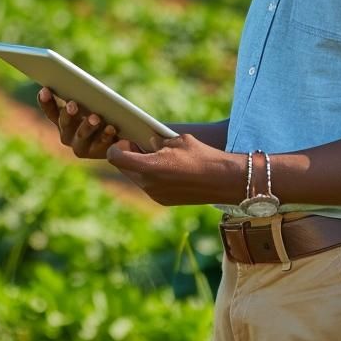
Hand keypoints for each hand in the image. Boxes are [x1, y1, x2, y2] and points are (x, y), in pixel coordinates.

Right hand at [36, 87, 119, 158]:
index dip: (46, 102)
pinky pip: (101, 144)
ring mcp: (81, 146)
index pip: (51, 111)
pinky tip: (111, 128)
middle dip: (68, 114)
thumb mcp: (89, 103)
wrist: (116, 137)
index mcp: (62, 120)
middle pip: (64, 123)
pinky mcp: (98, 152)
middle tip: (72, 105)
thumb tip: (77, 86)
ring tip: (95, 118)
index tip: (45, 89)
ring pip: (81, 135)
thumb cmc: (100, 113)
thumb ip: (82, 96)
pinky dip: (105, 136)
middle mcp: (67, 135)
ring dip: (87, 126)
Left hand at [105, 134, 244, 206]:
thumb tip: (149, 143)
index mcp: (148, 167)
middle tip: (139, 145)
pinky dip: (151, 176)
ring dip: (139, 166)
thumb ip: (158, 142)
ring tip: (155, 156)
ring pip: (135, 177)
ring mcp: (155, 194)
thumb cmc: (201, 156)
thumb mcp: (177, 140)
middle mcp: (148, 184)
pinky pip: (148, 186)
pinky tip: (166, 169)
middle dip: (128, 155)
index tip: (128, 140)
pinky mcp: (164, 200)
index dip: (118, 147)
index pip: (116, 157)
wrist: (223, 180)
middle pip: (123, 168)